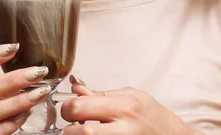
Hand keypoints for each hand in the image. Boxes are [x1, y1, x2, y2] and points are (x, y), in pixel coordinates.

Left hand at [61, 81, 201, 134]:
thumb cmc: (154, 115)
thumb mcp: (131, 96)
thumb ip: (102, 94)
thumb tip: (75, 90)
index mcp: (124, 106)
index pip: (79, 107)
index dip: (67, 108)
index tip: (69, 109)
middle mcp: (124, 127)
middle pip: (78, 132)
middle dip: (68, 128)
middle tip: (72, 125)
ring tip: (82, 131)